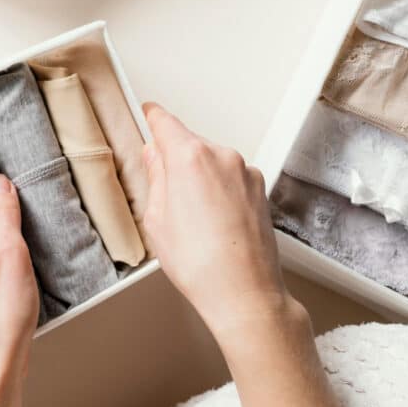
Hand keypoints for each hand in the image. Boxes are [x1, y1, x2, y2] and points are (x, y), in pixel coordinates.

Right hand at [140, 103, 306, 357]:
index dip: (152, 118)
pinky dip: (217, 193)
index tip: (148, 113)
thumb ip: (155, 177)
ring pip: (210, 163)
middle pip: (189, 145)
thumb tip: (155, 157)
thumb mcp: (156, 219)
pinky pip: (229, 179)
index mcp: (190, 158)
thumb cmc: (201, 264)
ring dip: (197, 180)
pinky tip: (210, 225)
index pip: (165, 123)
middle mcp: (223, 157)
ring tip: (190, 222)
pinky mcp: (259, 190)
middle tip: (163, 199)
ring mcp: (246, 172)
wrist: (244, 293)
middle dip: (174, 162)